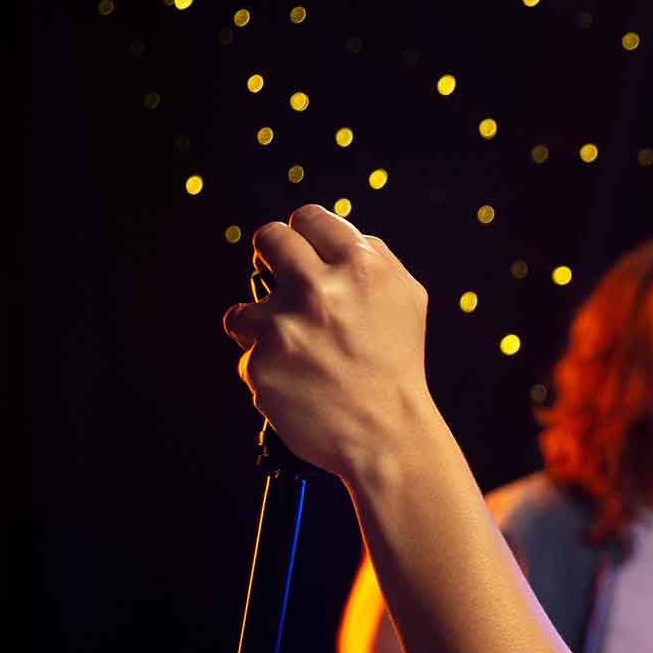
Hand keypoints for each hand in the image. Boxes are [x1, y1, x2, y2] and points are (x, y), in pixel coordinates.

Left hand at [221, 205, 434, 481]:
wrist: (388, 433)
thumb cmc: (397, 364)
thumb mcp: (407, 298)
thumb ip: (373, 259)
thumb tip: (333, 237)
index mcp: (361, 265)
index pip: (308, 219)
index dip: (303, 234)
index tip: (301, 250)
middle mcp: (320, 288)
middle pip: (269, 240)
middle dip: (271, 258)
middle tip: (283, 285)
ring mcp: (285, 326)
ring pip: (245, 309)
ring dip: (263, 328)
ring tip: (297, 355)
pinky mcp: (261, 363)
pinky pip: (250, 356)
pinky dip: (269, 370)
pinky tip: (299, 384)